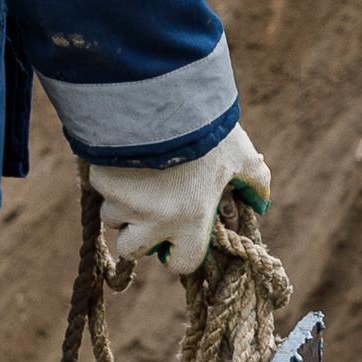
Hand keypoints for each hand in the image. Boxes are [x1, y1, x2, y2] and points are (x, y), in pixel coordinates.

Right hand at [93, 124, 271, 279]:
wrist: (165, 97)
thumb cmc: (208, 129)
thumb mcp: (240, 154)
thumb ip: (255, 180)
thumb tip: (262, 202)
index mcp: (192, 219)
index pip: (181, 264)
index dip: (177, 253)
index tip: (173, 240)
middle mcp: (155, 220)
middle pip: (131, 249)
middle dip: (135, 234)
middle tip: (146, 210)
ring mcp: (125, 202)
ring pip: (112, 217)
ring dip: (120, 204)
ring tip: (137, 177)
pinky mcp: (102, 181)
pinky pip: (99, 188)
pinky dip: (108, 177)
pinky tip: (124, 156)